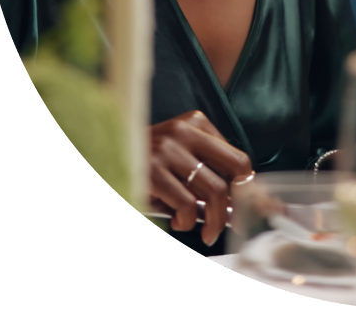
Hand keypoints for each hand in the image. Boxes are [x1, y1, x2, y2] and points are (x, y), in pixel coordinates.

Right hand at [149, 110, 252, 245]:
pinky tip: (179, 222)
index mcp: (195, 122)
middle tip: (235, 223)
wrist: (101, 157)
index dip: (249, 185)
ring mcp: (167, 149)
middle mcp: (184, 130)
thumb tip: (238, 203)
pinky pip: (186, 204)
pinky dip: (187, 220)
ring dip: (214, 220)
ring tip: (206, 232)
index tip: (255, 206)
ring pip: (213, 190)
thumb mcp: (178, 155)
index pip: (237, 156)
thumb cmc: (145, 164)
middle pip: (233, 168)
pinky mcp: (151, 171)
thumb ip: (206, 171)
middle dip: (240, 201)